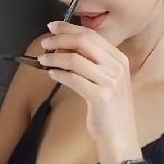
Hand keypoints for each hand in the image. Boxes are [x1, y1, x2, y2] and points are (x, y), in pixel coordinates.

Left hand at [37, 21, 134, 142]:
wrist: (120, 135)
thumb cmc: (110, 109)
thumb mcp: (107, 80)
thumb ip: (92, 63)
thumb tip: (65, 48)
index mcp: (119, 59)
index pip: (92, 35)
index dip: (69, 28)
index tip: (53, 27)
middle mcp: (117, 67)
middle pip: (84, 41)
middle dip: (60, 39)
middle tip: (45, 43)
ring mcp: (110, 81)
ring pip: (76, 59)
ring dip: (55, 57)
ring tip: (44, 60)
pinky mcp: (100, 96)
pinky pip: (73, 79)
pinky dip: (59, 74)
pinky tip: (52, 74)